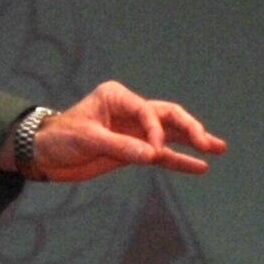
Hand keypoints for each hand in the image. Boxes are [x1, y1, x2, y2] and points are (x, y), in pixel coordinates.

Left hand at [27, 80, 226, 182]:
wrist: (44, 154)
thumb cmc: (60, 138)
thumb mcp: (87, 139)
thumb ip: (120, 147)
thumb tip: (153, 155)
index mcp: (117, 97)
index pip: (147, 111)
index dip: (156, 131)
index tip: (154, 152)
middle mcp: (129, 110)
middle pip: (168, 116)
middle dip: (190, 128)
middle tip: (209, 144)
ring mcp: (134, 131)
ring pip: (170, 134)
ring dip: (193, 141)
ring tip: (219, 148)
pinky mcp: (134, 150)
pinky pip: (162, 155)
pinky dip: (180, 160)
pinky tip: (200, 167)